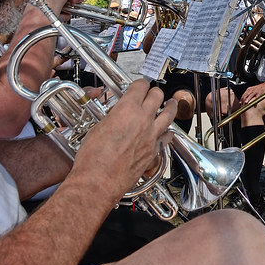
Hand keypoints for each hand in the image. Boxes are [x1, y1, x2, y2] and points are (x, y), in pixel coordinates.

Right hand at [72, 79, 176, 202]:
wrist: (99, 181)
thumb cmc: (93, 159)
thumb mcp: (98, 128)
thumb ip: (113, 117)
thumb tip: (118, 114)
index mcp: (127, 110)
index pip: (140, 86)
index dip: (140, 83)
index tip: (139, 85)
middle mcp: (143, 120)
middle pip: (157, 95)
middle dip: (154, 91)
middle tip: (152, 92)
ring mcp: (151, 135)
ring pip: (169, 113)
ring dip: (170, 106)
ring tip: (171, 103)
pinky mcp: (154, 150)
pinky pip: (167, 136)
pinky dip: (167, 131)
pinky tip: (167, 130)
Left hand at [241, 80, 264, 103]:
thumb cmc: (259, 88)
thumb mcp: (252, 89)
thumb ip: (249, 93)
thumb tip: (244, 99)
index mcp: (249, 89)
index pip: (244, 94)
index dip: (241, 99)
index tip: (240, 103)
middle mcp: (252, 89)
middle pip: (246, 95)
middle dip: (243, 100)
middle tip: (242, 104)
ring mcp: (256, 91)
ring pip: (251, 95)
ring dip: (248, 99)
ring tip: (246, 103)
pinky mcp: (260, 92)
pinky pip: (257, 97)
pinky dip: (255, 101)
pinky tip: (254, 104)